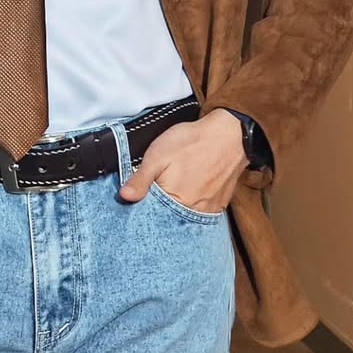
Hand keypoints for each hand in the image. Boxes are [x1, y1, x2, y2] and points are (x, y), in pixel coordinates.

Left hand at [118, 107, 247, 212]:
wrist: (229, 134)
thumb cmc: (192, 142)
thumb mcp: (158, 155)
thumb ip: (140, 178)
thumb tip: (124, 197)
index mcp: (174, 201)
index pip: (151, 215)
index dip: (143, 204)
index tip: (141, 194)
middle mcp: (192, 212)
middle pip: (168, 218)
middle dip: (160, 208)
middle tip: (162, 184)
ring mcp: (208, 211)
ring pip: (185, 216)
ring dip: (177, 207)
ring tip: (177, 185)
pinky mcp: (219, 206)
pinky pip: (200, 212)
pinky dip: (192, 205)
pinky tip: (190, 189)